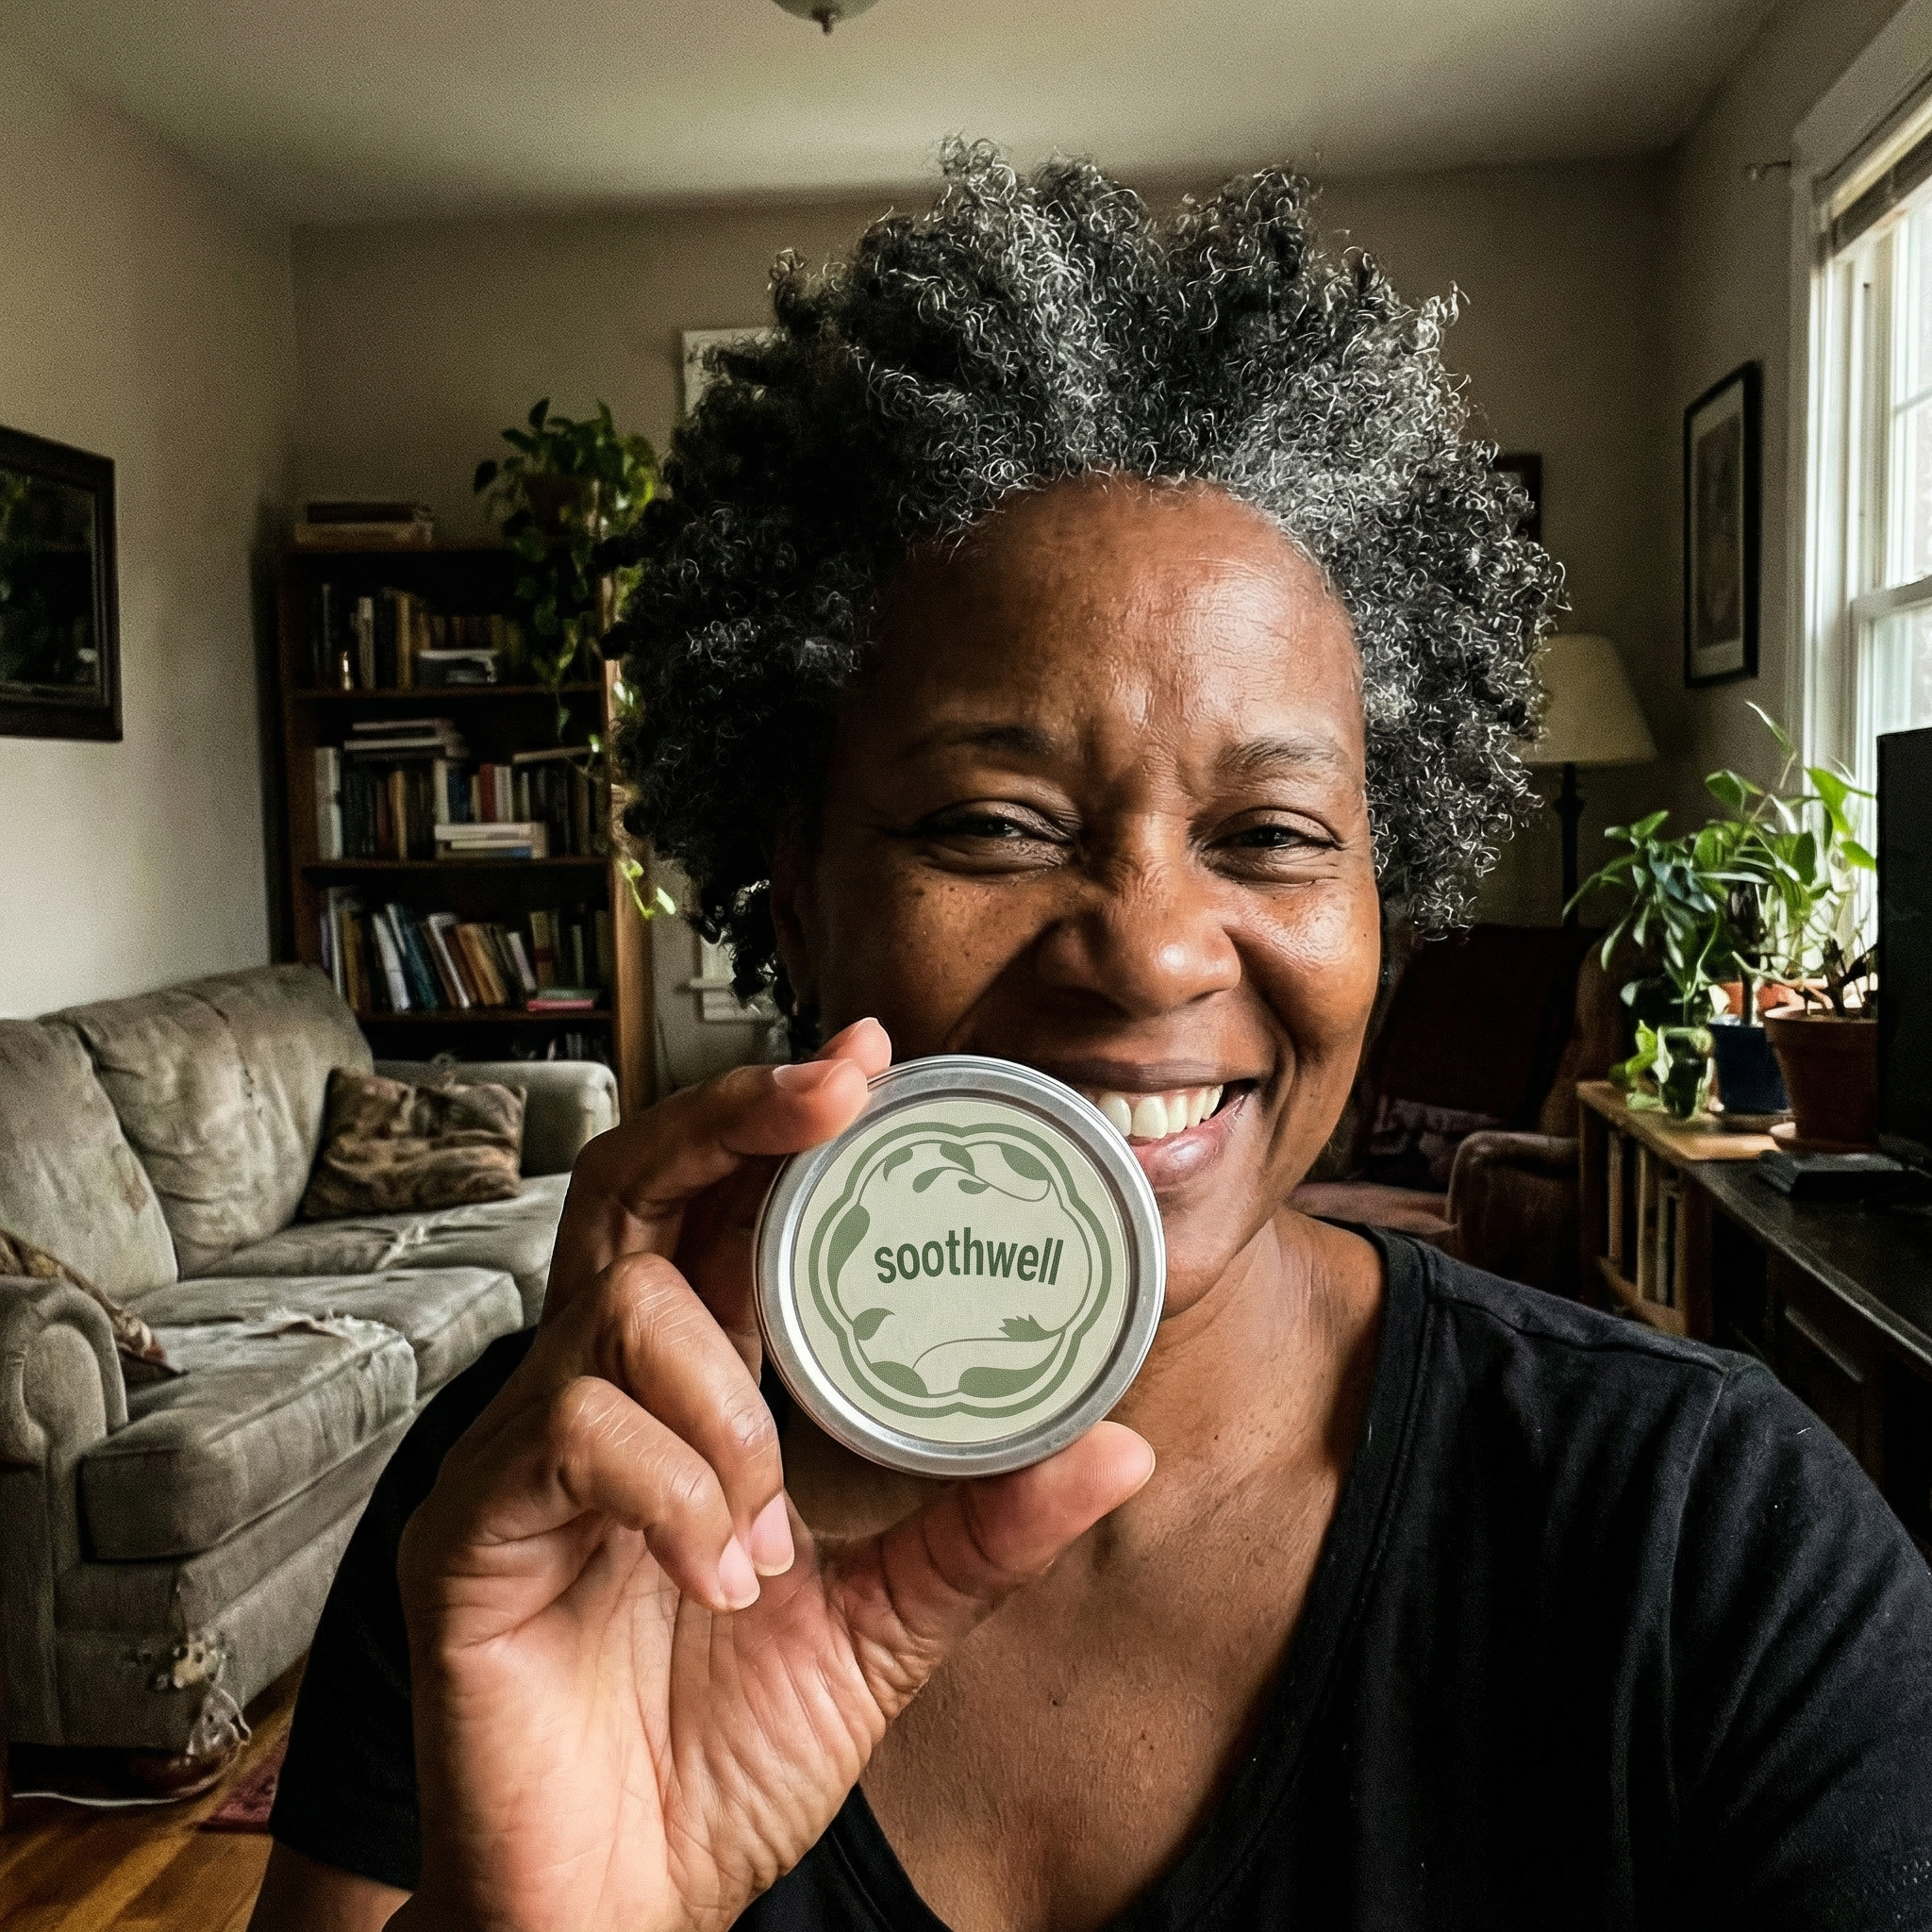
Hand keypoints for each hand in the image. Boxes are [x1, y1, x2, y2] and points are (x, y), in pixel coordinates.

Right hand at [394, 1022, 1154, 1931]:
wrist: (611, 1907)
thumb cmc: (722, 1753)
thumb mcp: (885, 1627)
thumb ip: (982, 1532)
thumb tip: (1120, 1442)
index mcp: (692, 1394)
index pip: (720, 1214)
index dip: (779, 1123)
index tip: (870, 1061)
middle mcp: (597, 1392)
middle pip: (635, 1189)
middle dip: (732, 1119)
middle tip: (833, 1091)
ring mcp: (520, 1454)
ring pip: (616, 1310)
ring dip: (725, 1397)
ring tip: (768, 1525)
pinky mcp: (467, 1533)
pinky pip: (571, 1435)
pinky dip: (673, 1489)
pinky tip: (718, 1574)